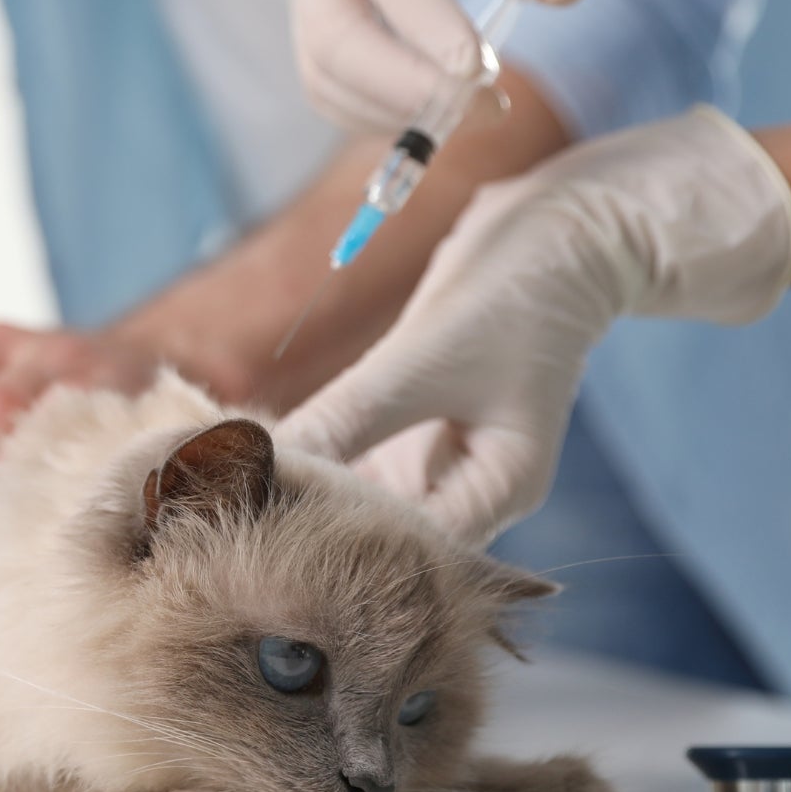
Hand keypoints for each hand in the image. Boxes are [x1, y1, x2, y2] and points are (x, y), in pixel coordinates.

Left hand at [279, 106, 790, 543]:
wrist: (548, 239)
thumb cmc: (506, 293)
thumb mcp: (422, 358)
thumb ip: (348, 417)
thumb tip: (267, 466)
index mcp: (502, 490)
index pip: (417, 552)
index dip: (344, 548)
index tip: (273, 532)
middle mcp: (472, 494)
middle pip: (387, 539)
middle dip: (320, 528)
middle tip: (242, 517)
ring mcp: (439, 469)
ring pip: (362, 506)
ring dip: (310, 498)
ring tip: (242, 496)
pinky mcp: (410, 440)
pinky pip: (352, 466)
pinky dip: (315, 463)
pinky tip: (261, 461)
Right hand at [286, 0, 586, 133]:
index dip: (426, 25)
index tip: (480, 74)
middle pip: (334, 38)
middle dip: (406, 89)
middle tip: (483, 110)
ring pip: (323, 75)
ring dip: (394, 114)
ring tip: (467, 113)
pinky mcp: (309, 29)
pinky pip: (326, 88)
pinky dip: (377, 115)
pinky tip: (433, 110)